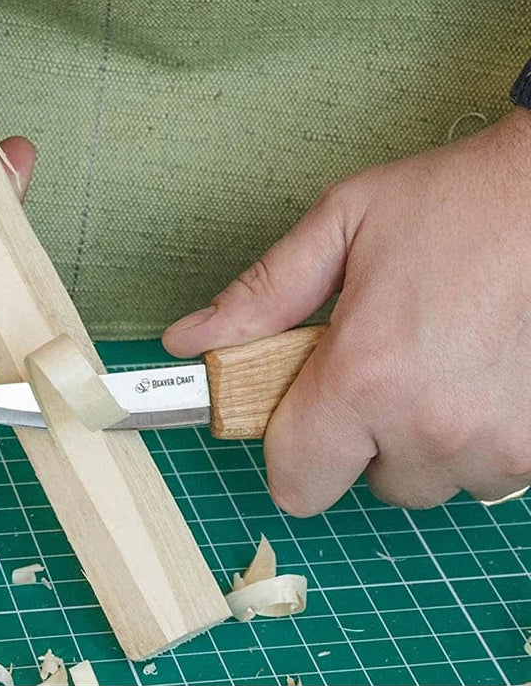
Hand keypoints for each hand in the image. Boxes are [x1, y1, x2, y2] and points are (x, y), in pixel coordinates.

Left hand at [164, 107, 530, 515]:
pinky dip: (472, 438)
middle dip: (360, 437)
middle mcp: (431, 426)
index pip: (295, 481)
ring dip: (420, 439)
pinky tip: (476, 374)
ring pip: (428, 480)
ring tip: (435, 363)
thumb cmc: (449, 202)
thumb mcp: (338, 229)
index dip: (290, 448)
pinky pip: (485, 472)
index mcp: (363, 378)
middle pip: (364, 483)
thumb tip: (188, 340)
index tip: (303, 409)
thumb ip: (259, 296)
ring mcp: (498, 445)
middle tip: (381, 366)